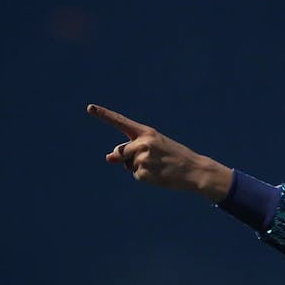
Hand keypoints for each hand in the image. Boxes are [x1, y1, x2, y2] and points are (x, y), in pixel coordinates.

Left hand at [87, 104, 231, 199]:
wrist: (194, 170)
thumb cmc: (173, 156)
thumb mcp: (153, 148)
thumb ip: (129, 150)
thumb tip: (107, 157)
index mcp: (146, 132)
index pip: (121, 122)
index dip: (104, 115)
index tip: (90, 107)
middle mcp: (143, 143)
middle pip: (121, 151)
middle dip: (128, 158)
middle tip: (153, 160)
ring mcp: (143, 158)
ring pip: (128, 165)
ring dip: (139, 168)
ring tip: (159, 166)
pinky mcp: (144, 173)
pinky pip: (136, 175)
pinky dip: (146, 177)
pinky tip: (159, 174)